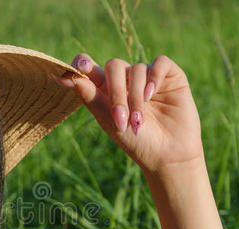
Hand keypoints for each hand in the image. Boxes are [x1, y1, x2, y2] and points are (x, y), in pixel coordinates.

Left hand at [56, 54, 203, 176]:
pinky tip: (151, 95)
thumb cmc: (135, 141)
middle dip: (115, 92)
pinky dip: (154, 76)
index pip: (90, 66)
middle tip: (119, 118)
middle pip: (114, 65)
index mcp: (106, 88)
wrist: (167, 156)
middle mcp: (126, 79)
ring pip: (136, 69)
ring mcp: (148, 77)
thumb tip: (67, 78)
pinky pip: (160, 63)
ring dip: (135, 96)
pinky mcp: (171, 76)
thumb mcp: (108, 120)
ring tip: (138, 122)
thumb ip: (90, 97)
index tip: (77, 69)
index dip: (81, 63)